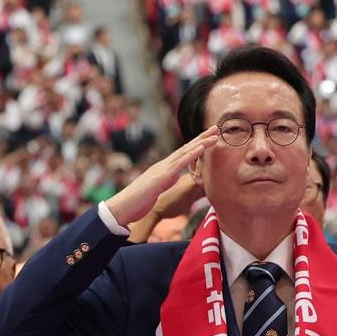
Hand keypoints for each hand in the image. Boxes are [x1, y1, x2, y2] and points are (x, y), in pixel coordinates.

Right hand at [104, 127, 220, 227]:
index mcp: (162, 170)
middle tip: (215, 128)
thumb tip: (170, 179)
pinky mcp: (161, 177)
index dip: (196, 146)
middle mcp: (162, 166)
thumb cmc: (135, 203)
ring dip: (201, 142)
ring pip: (184, 152)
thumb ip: (163, 183)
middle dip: (201, 138)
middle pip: (185, 149)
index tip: (208, 138)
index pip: (182, 155)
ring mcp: (161, 170)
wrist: (121, 208)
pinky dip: (192, 154)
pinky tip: (202, 147)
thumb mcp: (154, 192)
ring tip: (214, 134)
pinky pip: (179, 163)